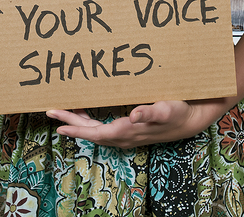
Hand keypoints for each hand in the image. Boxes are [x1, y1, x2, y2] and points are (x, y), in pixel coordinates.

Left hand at [46, 98, 229, 146]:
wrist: (191, 119)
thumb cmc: (179, 111)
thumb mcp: (167, 108)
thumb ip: (151, 112)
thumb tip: (134, 115)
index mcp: (128, 130)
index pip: (96, 132)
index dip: (76, 127)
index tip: (58, 122)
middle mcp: (124, 135)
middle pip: (91, 131)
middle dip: (70, 122)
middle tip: (51, 111)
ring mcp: (127, 133)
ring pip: (96, 130)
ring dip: (79, 122)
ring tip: (64, 110)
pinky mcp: (131, 129)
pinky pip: (104, 127)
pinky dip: (92, 121)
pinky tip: (88, 111)